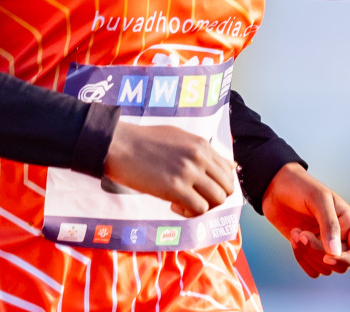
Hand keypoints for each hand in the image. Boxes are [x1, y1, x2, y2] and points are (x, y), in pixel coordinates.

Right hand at [103, 121, 236, 216]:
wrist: (119, 144)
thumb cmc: (145, 141)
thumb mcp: (181, 138)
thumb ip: (205, 152)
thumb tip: (230, 165)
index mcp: (202, 145)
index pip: (228, 171)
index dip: (218, 184)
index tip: (201, 187)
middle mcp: (200, 158)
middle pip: (227, 187)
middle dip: (214, 198)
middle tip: (195, 198)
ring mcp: (189, 173)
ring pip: (217, 199)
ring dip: (203, 206)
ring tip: (184, 203)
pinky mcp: (175, 188)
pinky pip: (199, 208)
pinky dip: (190, 213)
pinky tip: (174, 206)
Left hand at [260, 163, 349, 276]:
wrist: (276, 187)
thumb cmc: (301, 187)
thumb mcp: (318, 199)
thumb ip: (329, 225)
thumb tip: (335, 254)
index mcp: (349, 223)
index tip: (328, 257)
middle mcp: (340, 236)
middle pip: (341, 264)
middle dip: (319, 255)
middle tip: (303, 235)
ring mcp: (324, 245)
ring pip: (325, 269)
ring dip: (307, 255)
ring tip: (297, 233)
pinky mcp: (308, 250)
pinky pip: (311, 269)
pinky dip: (301, 259)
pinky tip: (294, 238)